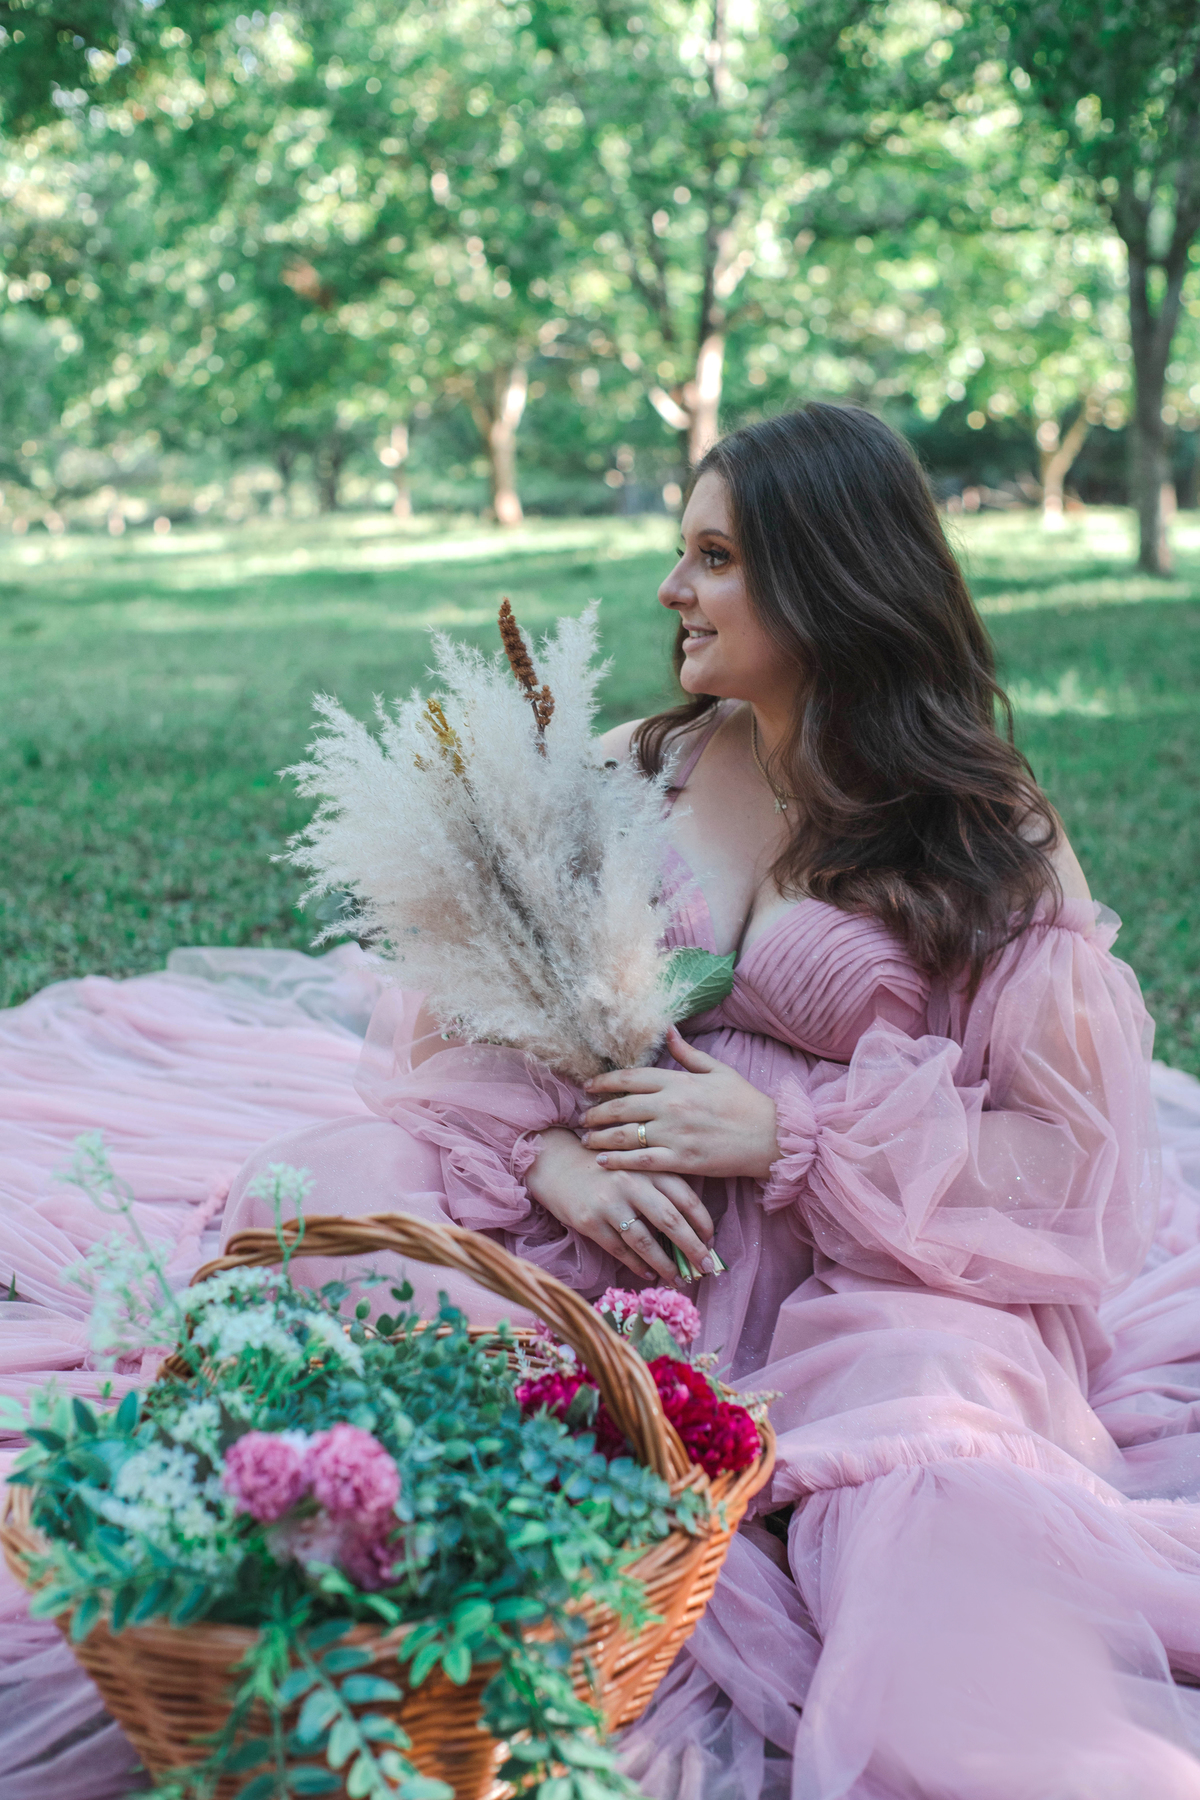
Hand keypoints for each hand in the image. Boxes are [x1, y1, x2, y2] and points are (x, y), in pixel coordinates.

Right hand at [524, 1127, 716, 1284]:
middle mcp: (632, 1183)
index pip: (686, 1198)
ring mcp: (609, 1203)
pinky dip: (637, 1264)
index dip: (703, 1224)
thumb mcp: (636, 1166)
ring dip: (665, 1265)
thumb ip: (661, 1187)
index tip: (711, 1243)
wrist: (556, 1162)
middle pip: (671, 1221)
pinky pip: (620, 1249)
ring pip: (646, 1241)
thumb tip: (691, 1228)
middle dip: (693, 1249)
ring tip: (678, 1279)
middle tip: (706, 1268)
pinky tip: (648, 1273)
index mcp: (648, 1168)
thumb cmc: (604, 1168)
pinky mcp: (589, 1221)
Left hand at [581, 1026, 779, 1180]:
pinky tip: (602, 1164)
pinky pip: (642, 1161)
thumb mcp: (718, 1070)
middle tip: (581, 1118)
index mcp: (679, 1081)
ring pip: (625, 1135)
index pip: (631, 1078)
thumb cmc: (745, 1102)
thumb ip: (688, 1053)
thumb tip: (667, 1030)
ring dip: (600, 1138)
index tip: (588, 1087)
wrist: (771, 1136)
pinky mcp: (682, 1160)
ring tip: (585, 1141)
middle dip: (595, 1113)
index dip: (604, 1082)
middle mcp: (672, 1105)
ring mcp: (675, 1134)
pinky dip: (618, 1163)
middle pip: (620, 1107)